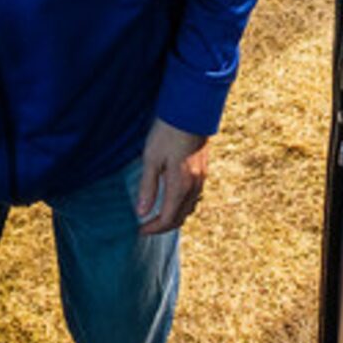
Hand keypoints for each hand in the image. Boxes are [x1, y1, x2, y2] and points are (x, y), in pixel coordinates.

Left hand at [134, 118, 209, 235]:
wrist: (191, 112)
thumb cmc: (167, 133)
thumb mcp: (151, 159)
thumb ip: (147, 187)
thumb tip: (141, 212)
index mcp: (180, 187)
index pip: (167, 219)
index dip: (152, 228)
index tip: (139, 230)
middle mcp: (194, 187)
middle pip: (180, 218)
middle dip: (163, 226)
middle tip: (146, 226)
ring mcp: (201, 180)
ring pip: (189, 208)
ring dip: (174, 216)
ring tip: (157, 215)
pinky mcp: (203, 171)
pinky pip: (194, 198)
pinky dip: (182, 205)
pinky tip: (172, 199)